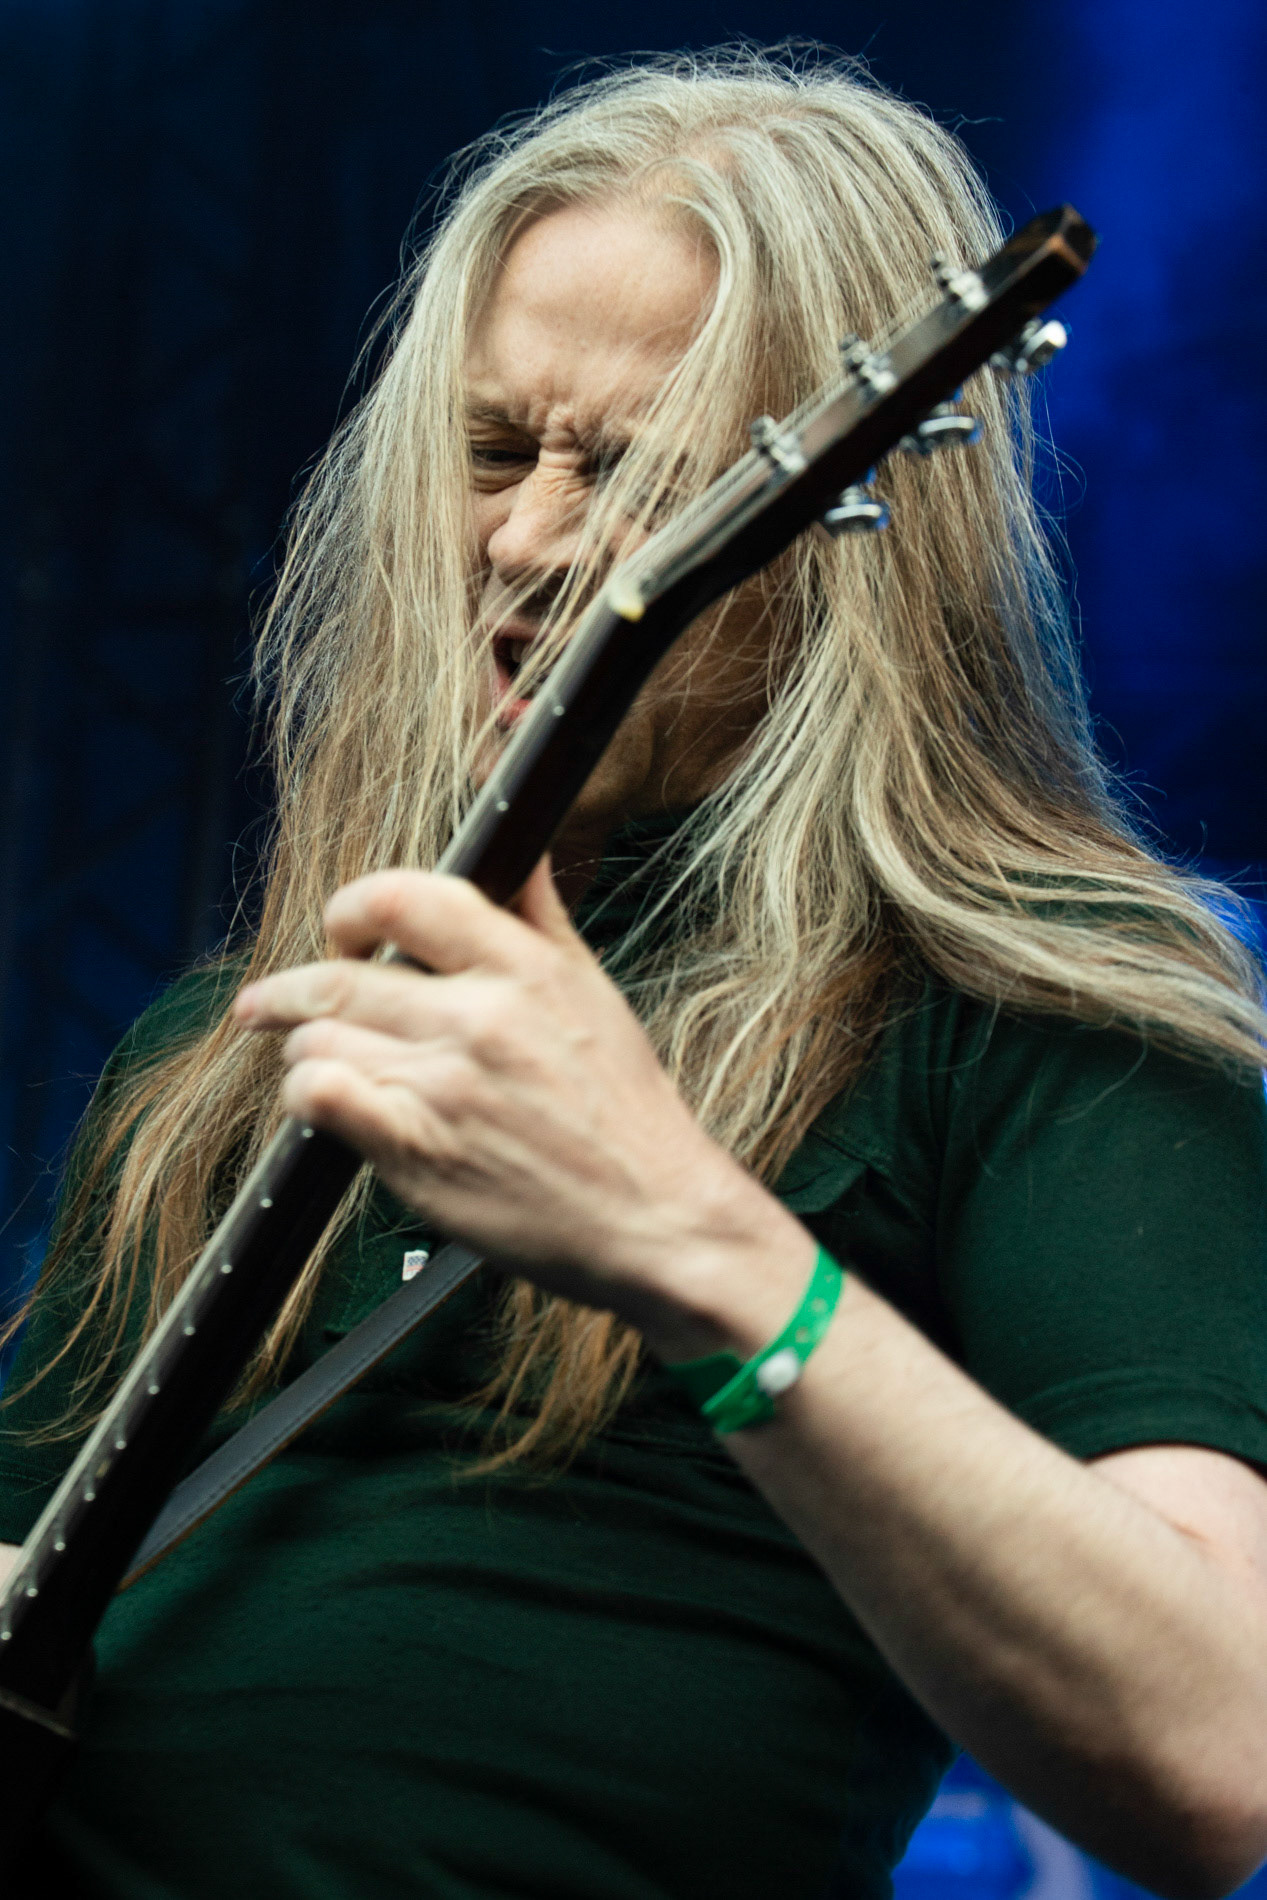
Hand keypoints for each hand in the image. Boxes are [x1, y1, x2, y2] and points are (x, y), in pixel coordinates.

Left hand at [233, 860, 812, 1356]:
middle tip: (269, 1004)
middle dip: (292, 992)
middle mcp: (481, 1017)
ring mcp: (447, 1084)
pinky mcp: (420, 1148)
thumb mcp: (594, 992)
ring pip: (321, 1040)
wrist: (655, 1215)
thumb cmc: (625, 1110)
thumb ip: (540, 918)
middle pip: (341, 977)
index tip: (340, 930)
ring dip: (307, 1053)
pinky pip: (321, 1096)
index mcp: (524, 968)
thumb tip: (520, 851)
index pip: (407, 896)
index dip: (353, 907)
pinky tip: (322, 1103)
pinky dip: (306, 1095)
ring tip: (324, 1069)